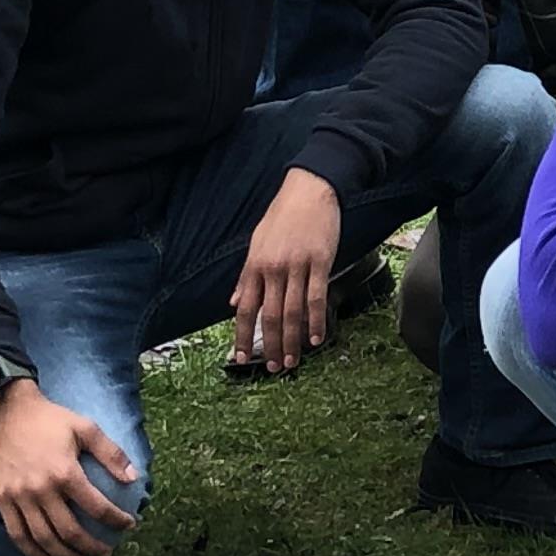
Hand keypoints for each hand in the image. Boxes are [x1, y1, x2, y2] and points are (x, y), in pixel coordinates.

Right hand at [0, 380, 138, 555]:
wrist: (7, 411)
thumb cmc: (50, 419)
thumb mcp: (85, 427)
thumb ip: (111, 453)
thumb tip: (134, 477)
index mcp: (65, 472)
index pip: (97, 507)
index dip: (116, 520)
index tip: (129, 525)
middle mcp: (41, 490)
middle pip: (70, 531)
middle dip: (91, 547)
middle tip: (105, 552)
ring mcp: (20, 498)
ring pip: (44, 538)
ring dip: (64, 555)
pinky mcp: (3, 500)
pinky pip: (17, 533)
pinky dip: (31, 551)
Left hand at [231, 168, 345, 372]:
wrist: (310, 188)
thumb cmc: (283, 214)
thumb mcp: (257, 242)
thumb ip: (247, 275)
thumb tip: (235, 302)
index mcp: (255, 265)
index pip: (246, 308)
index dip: (242, 335)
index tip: (241, 357)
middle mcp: (273, 268)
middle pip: (269, 316)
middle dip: (270, 345)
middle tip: (273, 367)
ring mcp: (297, 266)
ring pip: (292, 311)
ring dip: (292, 340)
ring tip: (293, 360)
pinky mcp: (319, 261)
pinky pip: (316, 297)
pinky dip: (316, 321)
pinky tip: (317, 337)